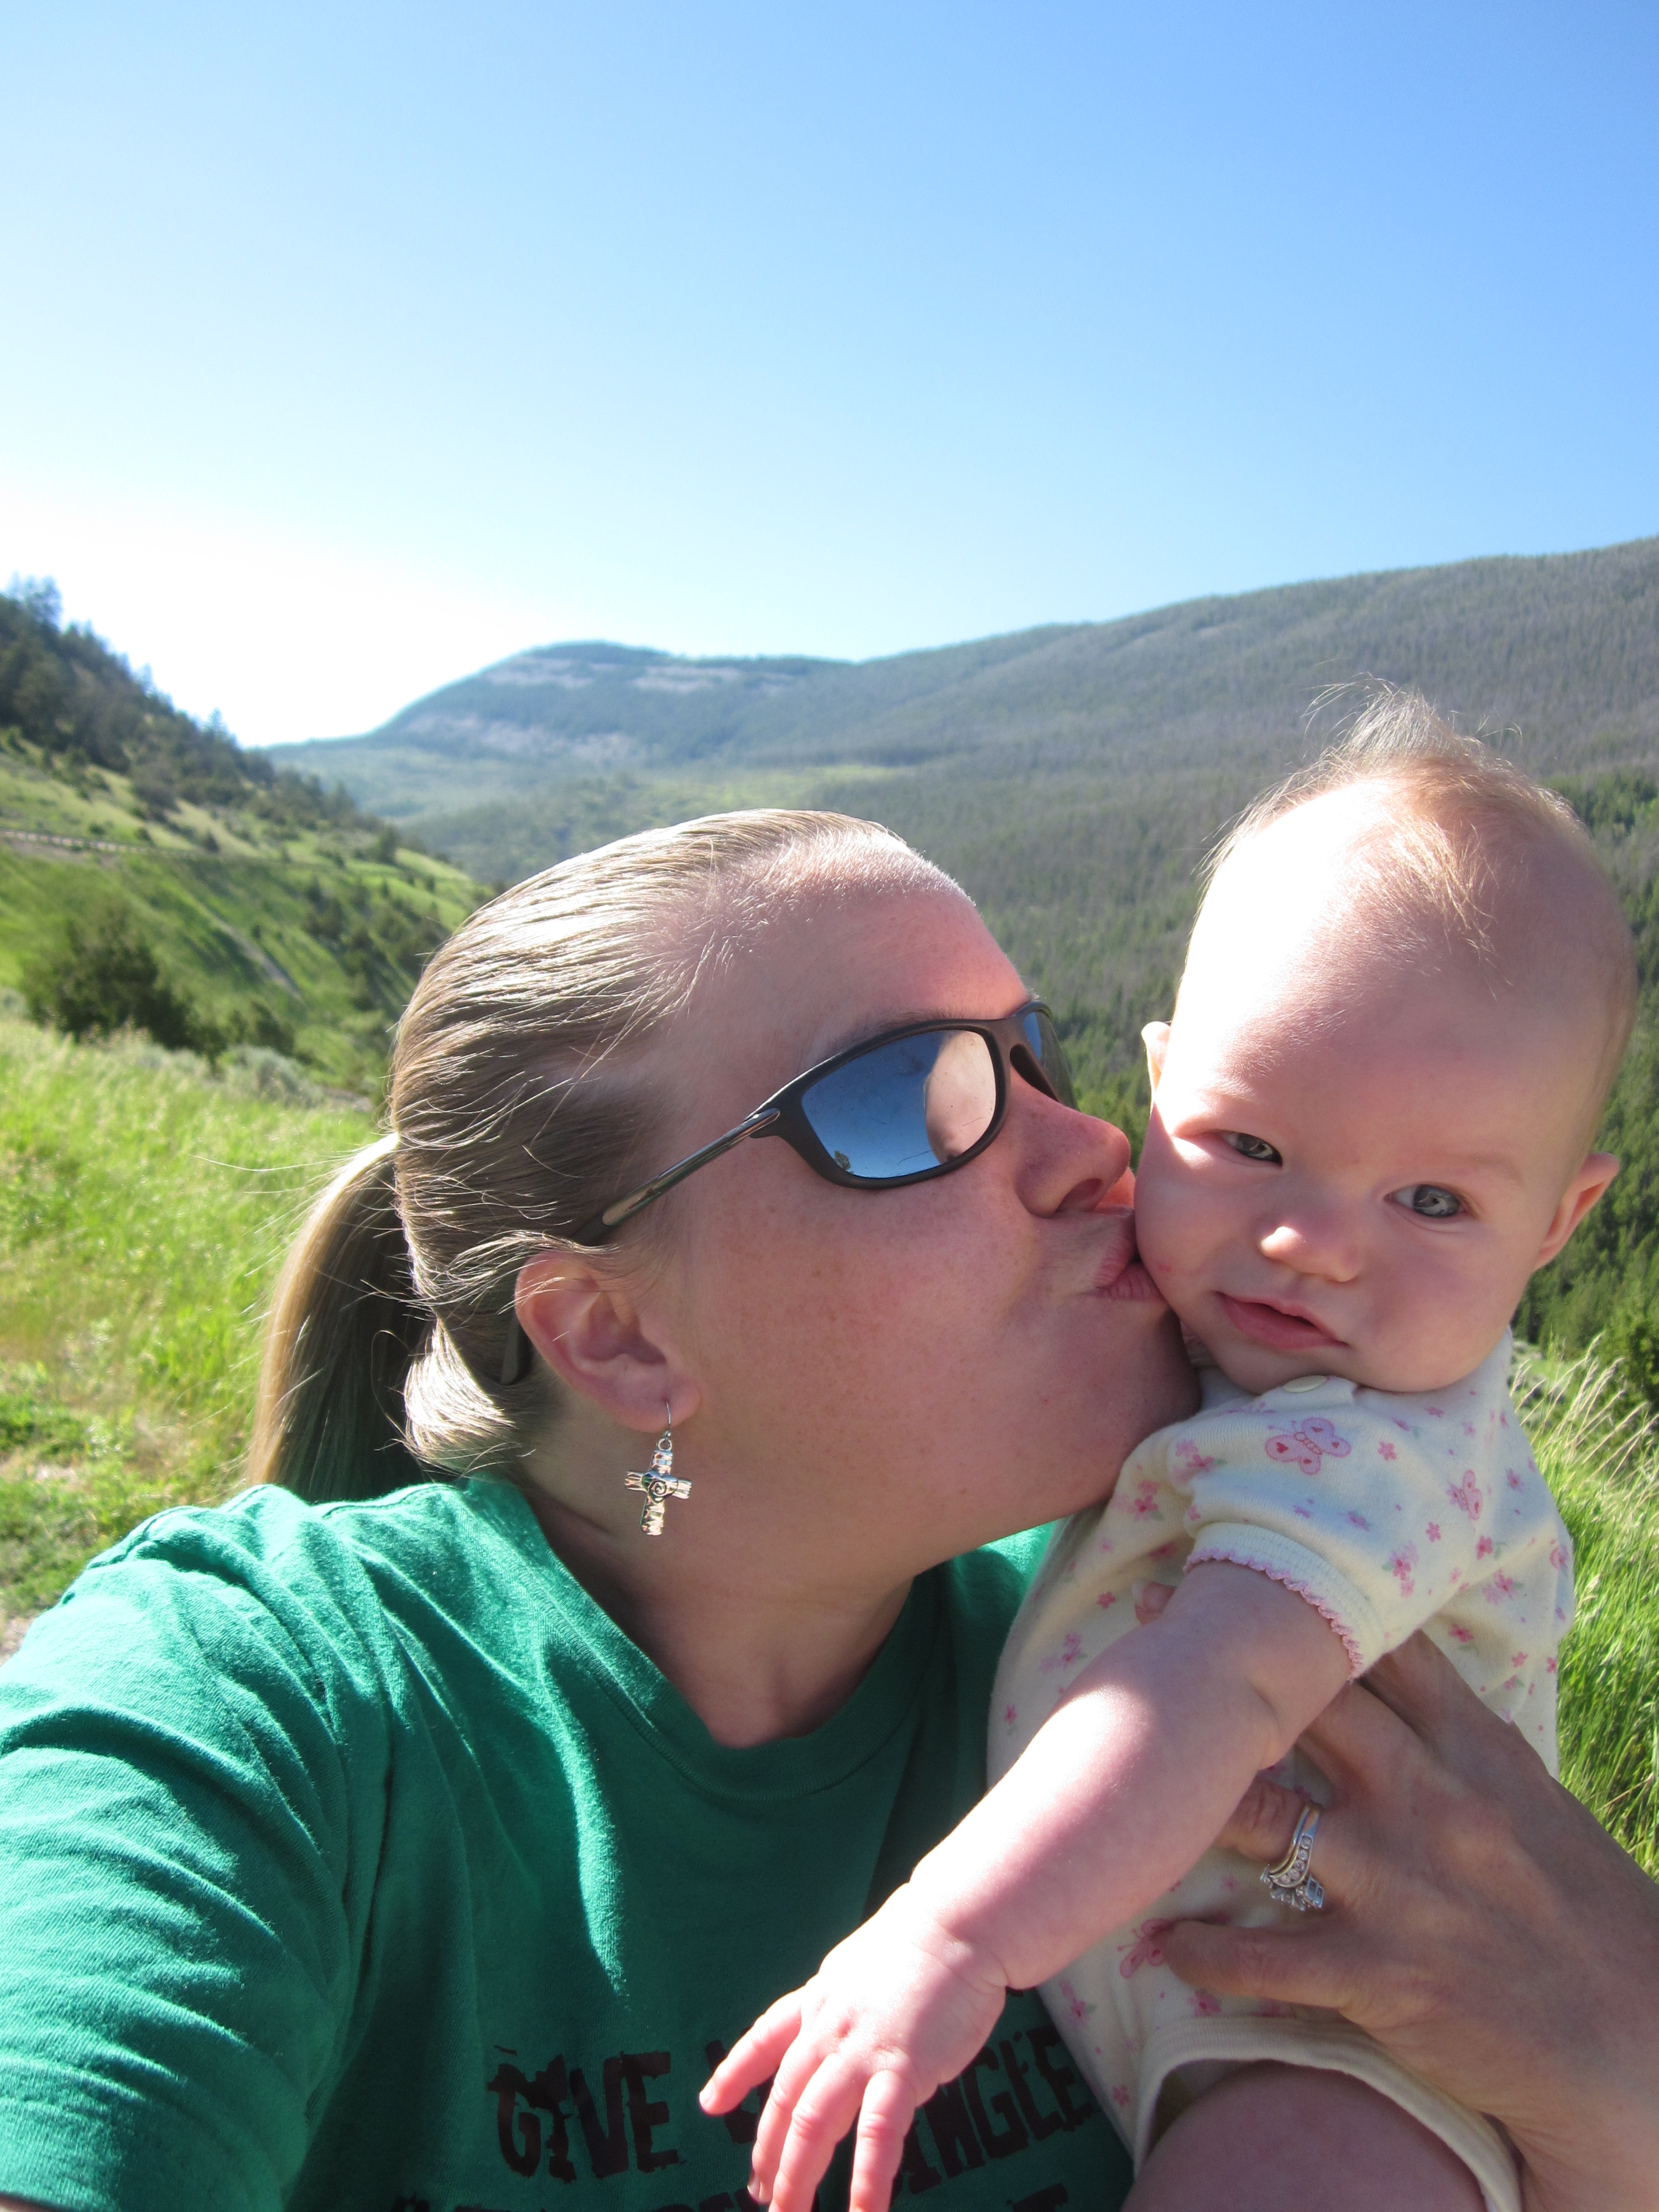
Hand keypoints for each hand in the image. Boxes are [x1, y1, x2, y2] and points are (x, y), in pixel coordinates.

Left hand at [700, 1885, 1006, 2211]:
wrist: (956, 1922)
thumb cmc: (924, 1941)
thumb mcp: (864, 1966)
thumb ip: (847, 2002)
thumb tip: (842, 2029)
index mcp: (820, 1999)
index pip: (764, 2038)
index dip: (734, 2073)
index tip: (710, 2104)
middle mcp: (828, 2028)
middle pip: (784, 2100)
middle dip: (768, 2153)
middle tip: (759, 2194)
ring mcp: (860, 2051)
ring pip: (812, 2125)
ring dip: (797, 2179)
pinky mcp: (901, 2070)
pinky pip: (876, 2138)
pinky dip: (867, 2183)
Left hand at [1156, 1629, 1658, 2211]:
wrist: (1634, 2042)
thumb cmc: (1584, 1914)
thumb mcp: (1530, 1797)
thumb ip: (1458, 1741)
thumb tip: (1389, 1682)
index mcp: (1472, 1748)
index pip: (1380, 1651)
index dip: (1302, 1609)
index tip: (1238, 1577)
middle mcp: (1427, 1799)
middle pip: (1300, 1709)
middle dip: (1221, 1678)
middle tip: (1147, 1649)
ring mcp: (1396, 1885)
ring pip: (1259, 1820)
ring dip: (1189, 1807)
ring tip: (1125, 1791)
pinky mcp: (1376, 1974)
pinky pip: (1262, 1956)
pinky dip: (1203, 1953)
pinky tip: (1162, 1944)